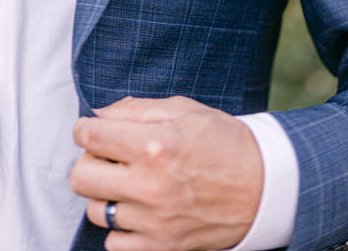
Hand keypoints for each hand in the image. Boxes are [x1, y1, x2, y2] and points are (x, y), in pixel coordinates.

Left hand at [70, 95, 262, 250]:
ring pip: (95, 211)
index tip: (94, 132)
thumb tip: (97, 115)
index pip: (89, 136)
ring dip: (106, 195)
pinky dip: (120, 228)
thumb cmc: (226, 143)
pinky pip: (114, 242)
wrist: (266, 187)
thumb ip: (136, 109)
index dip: (86, 129)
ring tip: (128, 185)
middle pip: (81, 177)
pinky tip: (139, 211)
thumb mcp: (186, 110)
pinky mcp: (163, 246)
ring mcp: (155, 220)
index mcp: (154, 144)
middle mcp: (150, 184)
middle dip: (90, 162)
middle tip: (109, 158)